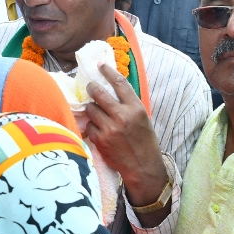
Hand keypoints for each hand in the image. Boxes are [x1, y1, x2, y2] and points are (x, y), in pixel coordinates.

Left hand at [83, 63, 164, 208]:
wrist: (143, 167)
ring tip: (96, 113)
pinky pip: (89, 126)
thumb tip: (111, 89)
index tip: (100, 66)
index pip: (119, 83)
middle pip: (98, 93)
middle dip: (92, 88)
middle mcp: (122, 116)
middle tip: (90, 87)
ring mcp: (110, 128)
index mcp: (136, 108)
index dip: (108, 72)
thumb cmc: (144, 142)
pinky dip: (92, 126)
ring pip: (90, 109)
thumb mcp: (143, 118)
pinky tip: (99, 130)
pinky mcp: (100, 140)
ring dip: (91, 109)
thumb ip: (129, 104)